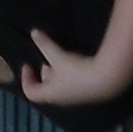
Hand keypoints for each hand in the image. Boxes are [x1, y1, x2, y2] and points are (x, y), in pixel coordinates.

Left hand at [15, 37, 132, 107]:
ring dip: (57, 75)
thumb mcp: (58, 55)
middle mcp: (60, 99)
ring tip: (61, 61)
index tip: (28, 64)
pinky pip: (71, 87)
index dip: (26, 79)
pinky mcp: (86, 94)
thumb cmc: (77, 70)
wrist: (106, 80)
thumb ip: (44, 45)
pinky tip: (76, 64)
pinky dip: (68, 77)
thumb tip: (34, 33)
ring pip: (59, 88)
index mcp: (49, 93)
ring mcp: (74, 98)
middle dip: (43, 76)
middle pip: (45, 91)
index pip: (30, 92)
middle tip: (45, 62)